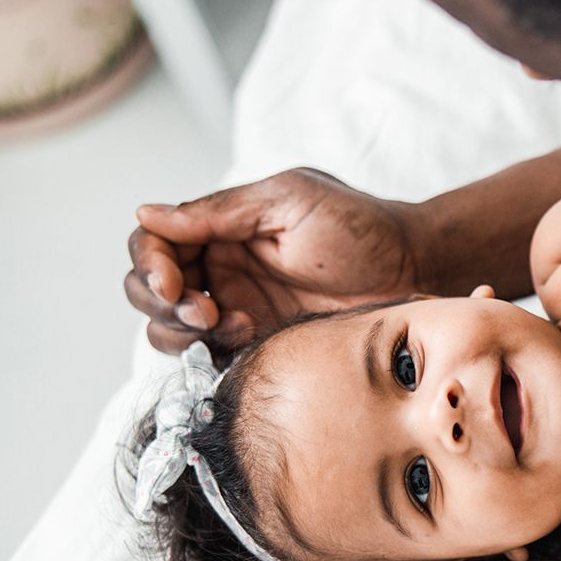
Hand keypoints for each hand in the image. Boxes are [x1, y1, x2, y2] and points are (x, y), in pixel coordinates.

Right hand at [125, 168, 422, 352]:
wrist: (414, 270)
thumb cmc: (360, 226)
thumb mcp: (288, 202)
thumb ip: (218, 211)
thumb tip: (146, 214)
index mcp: (220, 229)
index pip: (152, 244)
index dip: (149, 265)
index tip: (172, 284)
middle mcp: (220, 269)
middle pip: (149, 291)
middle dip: (162, 304)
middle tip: (206, 311)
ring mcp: (236, 309)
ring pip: (171, 330)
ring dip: (184, 332)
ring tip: (237, 325)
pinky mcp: (258, 345)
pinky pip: (211, 358)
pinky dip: (214, 355)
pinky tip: (253, 340)